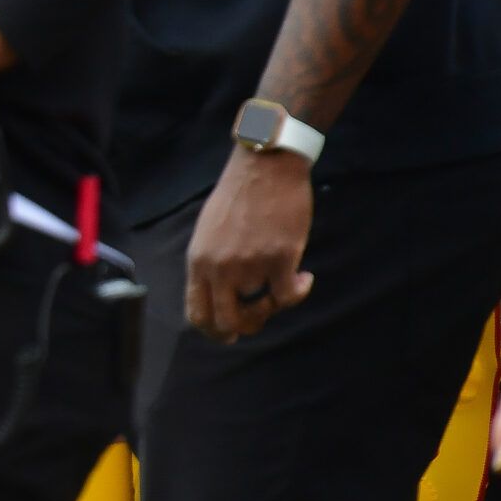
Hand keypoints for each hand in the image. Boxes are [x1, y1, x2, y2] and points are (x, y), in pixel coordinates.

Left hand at [184, 148, 314, 341]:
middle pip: (226, 322)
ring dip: (276, 302)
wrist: (264, 167)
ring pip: (262, 308)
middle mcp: (218, 268)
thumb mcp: (209, 232)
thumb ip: (211, 264)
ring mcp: (248, 266)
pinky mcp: (278, 259)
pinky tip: (304, 278)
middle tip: (262, 317)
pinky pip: (288, 296)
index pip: (196, 313)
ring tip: (284, 281)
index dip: (213, 331)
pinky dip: (299, 292)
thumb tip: (221, 296)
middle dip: (246, 327)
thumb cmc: (238, 195)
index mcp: (198, 261)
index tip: (230, 334)